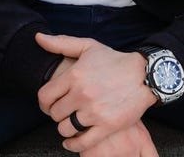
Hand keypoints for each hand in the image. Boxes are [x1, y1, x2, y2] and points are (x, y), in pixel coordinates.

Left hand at [35, 33, 157, 152]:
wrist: (145, 75)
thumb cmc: (115, 61)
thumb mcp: (88, 46)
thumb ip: (61, 43)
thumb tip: (38, 37)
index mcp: (75, 75)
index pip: (45, 96)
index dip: (44, 103)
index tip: (49, 104)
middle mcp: (82, 94)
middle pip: (54, 113)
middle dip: (57, 114)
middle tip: (64, 112)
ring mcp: (94, 112)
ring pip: (65, 129)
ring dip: (65, 128)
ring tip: (71, 123)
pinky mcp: (107, 126)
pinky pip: (82, 143)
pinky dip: (73, 145)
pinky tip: (72, 141)